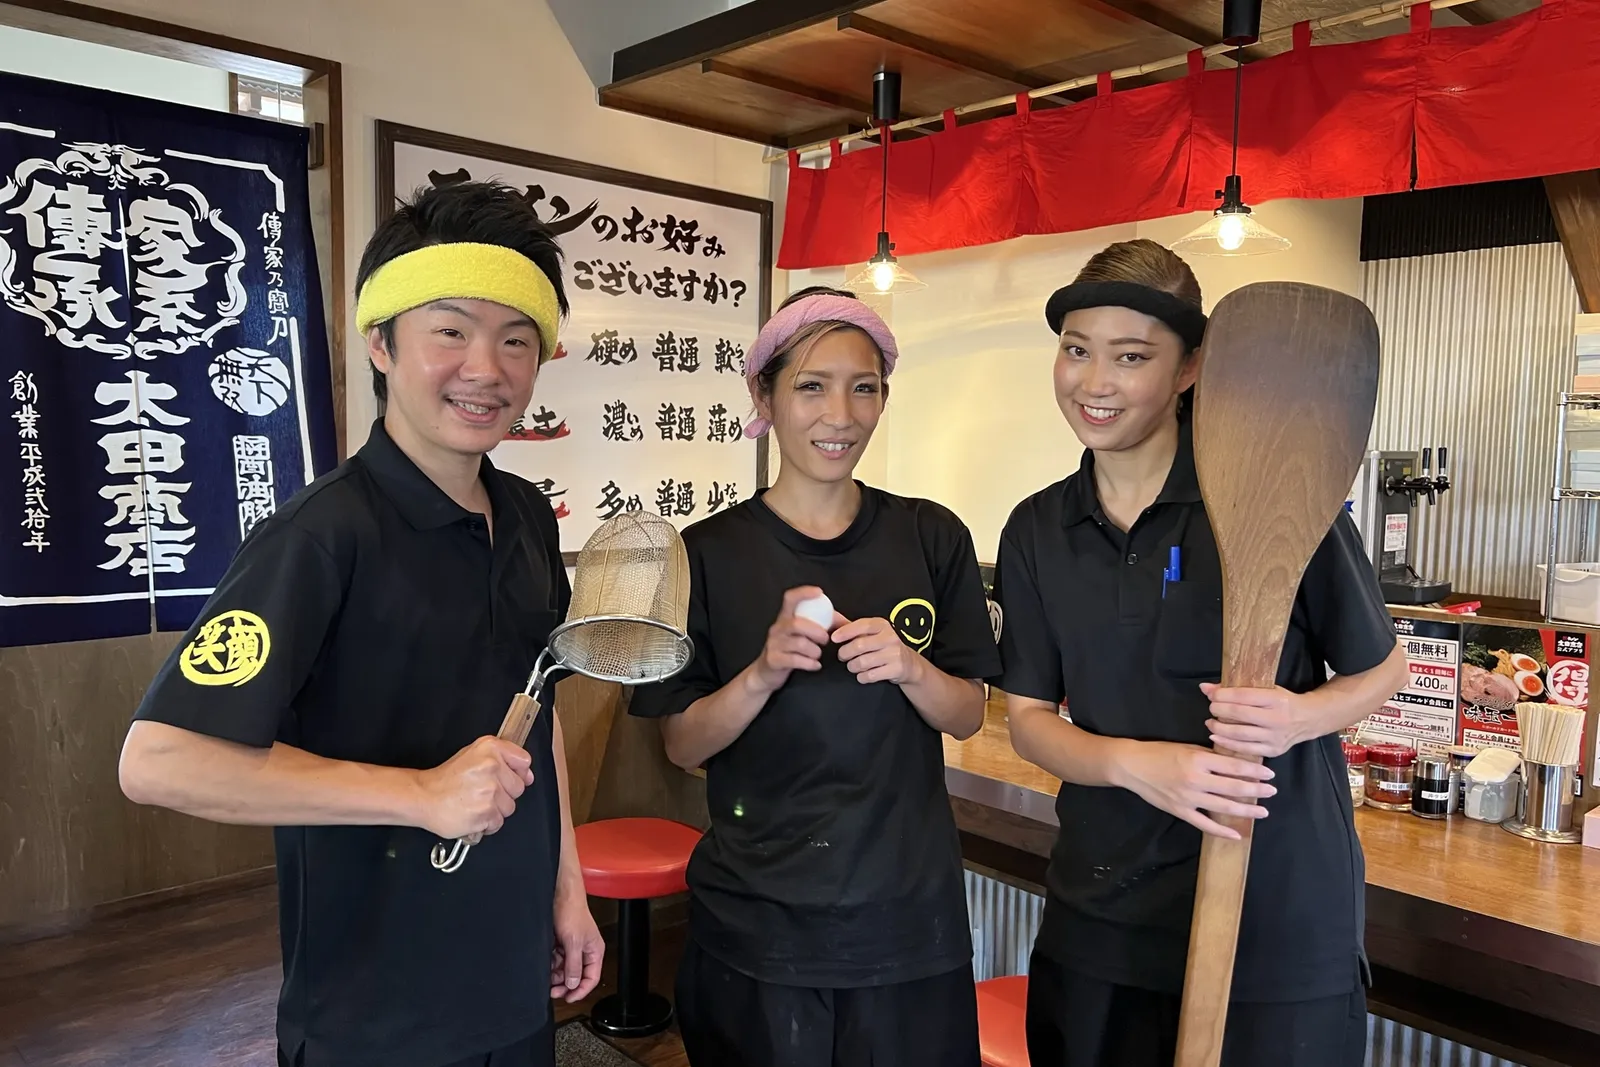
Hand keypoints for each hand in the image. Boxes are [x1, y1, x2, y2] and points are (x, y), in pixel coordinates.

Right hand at [415, 736, 532, 839]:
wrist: (422, 797)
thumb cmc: (445, 779)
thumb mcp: (472, 754)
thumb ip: (503, 758)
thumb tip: (528, 774)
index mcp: (490, 749)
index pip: (524, 761)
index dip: (516, 772)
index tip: (505, 777)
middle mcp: (491, 768)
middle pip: (519, 787)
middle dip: (504, 793)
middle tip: (482, 791)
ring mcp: (490, 792)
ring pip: (510, 807)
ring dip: (495, 809)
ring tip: (476, 803)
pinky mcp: (485, 814)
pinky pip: (498, 822)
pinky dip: (486, 823)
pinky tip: (473, 813)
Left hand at [550, 879, 603, 1001]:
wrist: (559, 894)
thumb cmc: (572, 912)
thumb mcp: (573, 942)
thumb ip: (574, 965)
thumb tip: (574, 984)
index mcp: (594, 951)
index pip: (592, 978)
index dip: (581, 991)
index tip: (569, 998)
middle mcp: (584, 951)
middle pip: (577, 976)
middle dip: (565, 984)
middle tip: (553, 991)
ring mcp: (572, 947)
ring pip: (565, 969)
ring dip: (556, 975)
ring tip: (547, 976)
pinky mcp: (561, 943)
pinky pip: (557, 960)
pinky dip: (551, 964)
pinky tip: (546, 963)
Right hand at [749, 586, 836, 693]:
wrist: (766, 672)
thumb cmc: (789, 649)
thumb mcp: (802, 634)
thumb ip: (824, 626)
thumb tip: (849, 624)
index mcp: (785, 617)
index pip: (790, 598)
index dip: (803, 593)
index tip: (819, 592)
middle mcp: (777, 628)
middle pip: (797, 624)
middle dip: (816, 632)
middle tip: (826, 639)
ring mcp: (774, 644)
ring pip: (799, 643)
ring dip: (814, 651)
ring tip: (818, 655)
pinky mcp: (774, 659)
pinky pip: (795, 660)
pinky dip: (810, 663)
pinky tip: (815, 665)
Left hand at [833, 616, 922, 685]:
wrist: (908, 664)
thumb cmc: (884, 646)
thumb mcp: (872, 633)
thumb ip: (852, 627)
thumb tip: (831, 618)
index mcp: (882, 625)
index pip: (862, 625)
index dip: (846, 631)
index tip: (834, 638)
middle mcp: (890, 637)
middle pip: (859, 645)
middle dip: (845, 653)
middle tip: (842, 656)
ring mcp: (894, 654)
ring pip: (862, 662)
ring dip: (852, 666)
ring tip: (853, 666)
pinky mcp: (896, 669)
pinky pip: (870, 675)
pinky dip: (862, 677)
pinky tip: (863, 674)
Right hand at [1112, 738, 1276, 839]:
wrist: (1132, 766)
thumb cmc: (1159, 753)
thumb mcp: (1186, 747)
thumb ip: (1210, 756)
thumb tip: (1234, 763)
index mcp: (1198, 760)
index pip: (1233, 766)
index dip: (1254, 771)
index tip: (1269, 775)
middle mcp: (1195, 779)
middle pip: (1233, 787)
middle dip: (1256, 790)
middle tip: (1272, 792)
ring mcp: (1188, 798)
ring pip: (1223, 806)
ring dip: (1246, 810)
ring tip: (1263, 811)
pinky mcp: (1180, 811)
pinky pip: (1204, 824)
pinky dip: (1222, 831)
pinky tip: (1237, 834)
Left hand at [1201, 682, 1317, 758]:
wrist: (1309, 719)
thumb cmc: (1283, 701)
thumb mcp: (1266, 689)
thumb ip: (1236, 689)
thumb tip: (1205, 688)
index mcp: (1276, 699)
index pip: (1243, 697)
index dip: (1223, 695)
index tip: (1211, 695)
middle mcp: (1277, 719)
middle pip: (1240, 715)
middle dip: (1219, 711)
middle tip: (1211, 708)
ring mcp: (1275, 737)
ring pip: (1240, 734)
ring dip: (1219, 729)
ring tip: (1210, 723)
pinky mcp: (1273, 751)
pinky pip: (1245, 749)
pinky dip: (1227, 743)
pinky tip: (1216, 737)